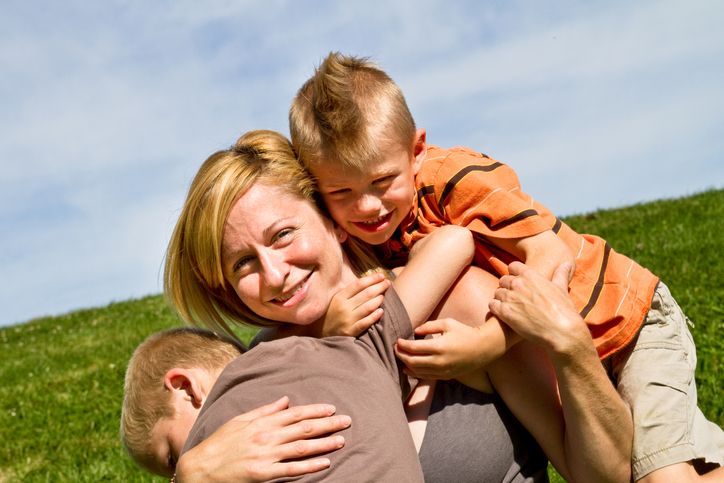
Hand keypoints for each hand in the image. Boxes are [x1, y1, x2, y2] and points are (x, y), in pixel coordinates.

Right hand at [175, 396, 350, 482]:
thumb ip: (265, 410)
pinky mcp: (263, 474)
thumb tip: (285, 400)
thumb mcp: (240, 420)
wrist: (200, 468)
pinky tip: (325, 462)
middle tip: (347, 421)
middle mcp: (266, 437)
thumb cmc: (219, 443)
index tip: (331, 409)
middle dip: (327, 424)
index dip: (315, 411)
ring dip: (324, 443)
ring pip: (301, 447)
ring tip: (341, 440)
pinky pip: (292, 469)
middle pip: (303, 428)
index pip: (295, 414)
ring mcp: (266, 456)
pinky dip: (310, 466)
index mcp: (262, 422)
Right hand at [322, 273, 389, 336]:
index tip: (381, 276)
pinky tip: (381, 311)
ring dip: (379, 300)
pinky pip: (366, 322)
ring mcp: (348, 320)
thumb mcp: (334, 300)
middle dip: (379, 287)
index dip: (372, 279)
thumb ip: (348, 292)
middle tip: (388, 283)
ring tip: (384, 295)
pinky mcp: (351, 331)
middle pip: (366, 294)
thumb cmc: (329, 315)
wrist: (318, 334)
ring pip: (368, 307)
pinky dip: (375, 316)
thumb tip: (367, 283)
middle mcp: (344, 307)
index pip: (359, 284)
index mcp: (339, 297)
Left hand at [394, 318, 491, 379]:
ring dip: (406, 365)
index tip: (397, 340)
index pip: (413, 348)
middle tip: (395, 348)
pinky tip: (409, 368)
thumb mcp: (447, 323)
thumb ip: (429, 326)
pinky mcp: (445, 377)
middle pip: (412, 361)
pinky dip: (415, 373)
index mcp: (439, 346)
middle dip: (401, 355)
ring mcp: (443, 371)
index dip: (402, 345)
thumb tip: (415, 331)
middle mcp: (440, 361)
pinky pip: (426, 377)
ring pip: (417, 371)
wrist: (483, 348)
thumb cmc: (464, 332)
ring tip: (400, 357)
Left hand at [488, 261, 588, 354]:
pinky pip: (492, 305)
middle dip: (507, 287)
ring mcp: (509, 297)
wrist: (561, 331)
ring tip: (510, 307)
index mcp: (530, 275)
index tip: (518, 281)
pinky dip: (496, 308)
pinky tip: (503, 314)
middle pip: (503, 280)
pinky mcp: (504, 312)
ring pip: (497, 292)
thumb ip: (560, 275)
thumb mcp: (562, 289)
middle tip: (514, 297)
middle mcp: (517, 284)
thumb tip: (566, 264)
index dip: (514, 273)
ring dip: (501, 298)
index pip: (512, 266)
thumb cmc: (563, 311)